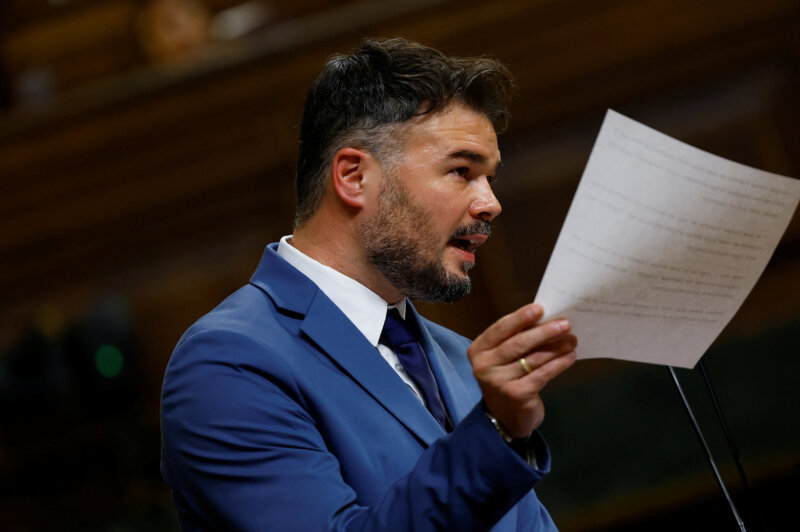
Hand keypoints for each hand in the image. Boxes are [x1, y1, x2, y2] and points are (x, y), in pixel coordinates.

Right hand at [468, 303, 576, 438]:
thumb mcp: (502, 358)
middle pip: (518, 343)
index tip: (540, 309)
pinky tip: (570, 357)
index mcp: (478, 350)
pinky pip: (542, 374)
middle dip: (544, 332)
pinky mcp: (516, 394)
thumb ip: (515, 339)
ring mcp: (498, 381)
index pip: (500, 329)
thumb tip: (545, 319)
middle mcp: (484, 365)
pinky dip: (558, 364)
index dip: (520, 318)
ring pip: (533, 358)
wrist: (504, 417)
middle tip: (565, 324)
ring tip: (572, 340)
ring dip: (556, 347)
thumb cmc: (506, 378)